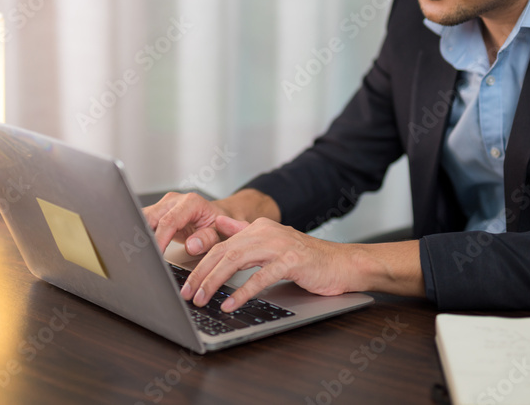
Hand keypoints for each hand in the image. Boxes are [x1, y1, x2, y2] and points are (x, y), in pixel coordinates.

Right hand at [144, 191, 230, 255]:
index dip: (159, 240)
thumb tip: (191, 246)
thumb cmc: (220, 225)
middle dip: (145, 239)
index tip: (156, 256)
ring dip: (141, 236)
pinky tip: (142, 248)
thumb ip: (208, 239)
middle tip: (145, 258)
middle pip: (150, 218)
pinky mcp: (157, 212)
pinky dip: (142, 235)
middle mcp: (175, 200)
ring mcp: (164, 205)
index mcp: (191, 202)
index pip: (169, 222)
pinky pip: (143, 222)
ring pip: (143, 219)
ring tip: (140, 254)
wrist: (220, 216)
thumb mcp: (221, 234)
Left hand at [181, 216, 360, 311]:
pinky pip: (261, 277)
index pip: (220, 245)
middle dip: (201, 274)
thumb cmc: (307, 258)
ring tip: (202, 299)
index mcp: (257, 228)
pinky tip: (229, 304)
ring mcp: (279, 245)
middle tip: (188, 294)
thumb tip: (220, 224)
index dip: (200, 265)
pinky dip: (242, 292)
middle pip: (223, 252)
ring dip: (215, 282)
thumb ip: (244, 233)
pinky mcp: (292, 261)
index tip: (186, 284)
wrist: (342, 263)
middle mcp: (265, 232)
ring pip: (236, 261)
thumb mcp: (272, 242)